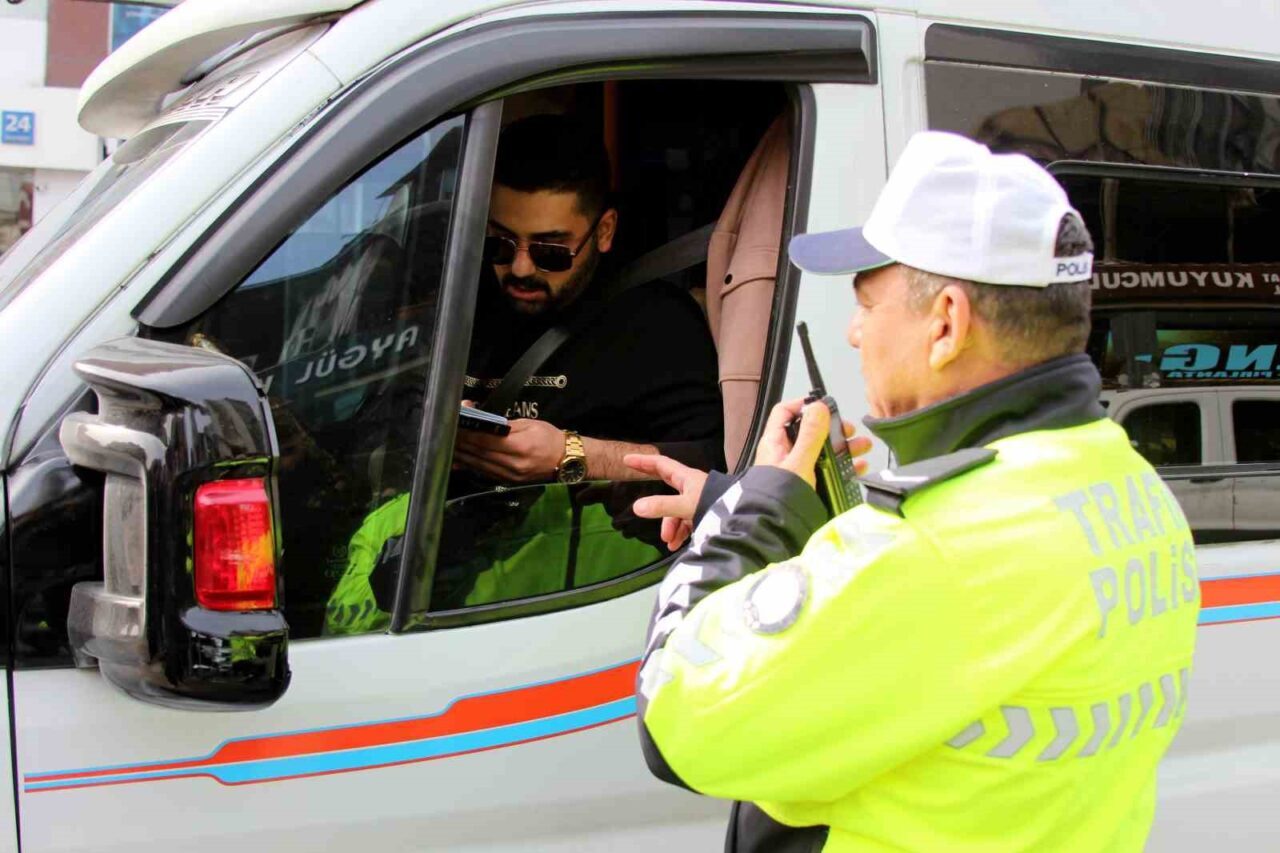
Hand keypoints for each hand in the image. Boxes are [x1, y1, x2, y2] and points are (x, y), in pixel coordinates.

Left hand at [453, 417, 566, 482]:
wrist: (566, 461)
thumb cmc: (550, 437)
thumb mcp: (530, 424)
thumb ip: (504, 425)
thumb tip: (482, 419)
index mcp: (519, 446)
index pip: (485, 440)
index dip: (468, 432)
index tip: (455, 422)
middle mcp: (512, 464)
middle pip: (478, 453)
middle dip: (460, 442)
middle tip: (444, 431)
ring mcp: (508, 476)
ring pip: (478, 464)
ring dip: (461, 454)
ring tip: (447, 444)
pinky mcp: (507, 481)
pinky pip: (483, 472)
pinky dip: (469, 465)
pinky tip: (457, 460)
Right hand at [624, 453, 707, 550]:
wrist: (741, 518)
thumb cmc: (715, 505)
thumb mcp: (686, 505)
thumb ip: (662, 507)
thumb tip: (636, 507)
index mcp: (686, 478)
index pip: (661, 464)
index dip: (644, 462)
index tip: (627, 460)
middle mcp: (692, 487)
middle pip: (666, 493)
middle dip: (657, 507)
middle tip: (642, 511)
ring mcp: (698, 502)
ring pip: (676, 513)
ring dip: (671, 527)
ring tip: (669, 543)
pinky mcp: (705, 515)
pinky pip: (686, 522)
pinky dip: (680, 533)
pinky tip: (677, 545)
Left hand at [755, 398, 872, 488]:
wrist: (776, 530)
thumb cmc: (781, 496)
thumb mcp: (798, 462)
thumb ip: (810, 435)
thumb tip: (818, 406)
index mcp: (775, 442)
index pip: (784, 412)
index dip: (802, 405)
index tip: (824, 406)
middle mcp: (785, 453)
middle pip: (810, 431)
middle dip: (833, 429)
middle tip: (851, 430)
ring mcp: (798, 469)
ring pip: (822, 451)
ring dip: (843, 447)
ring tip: (864, 447)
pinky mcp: (809, 484)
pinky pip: (828, 470)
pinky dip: (844, 466)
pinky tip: (859, 466)